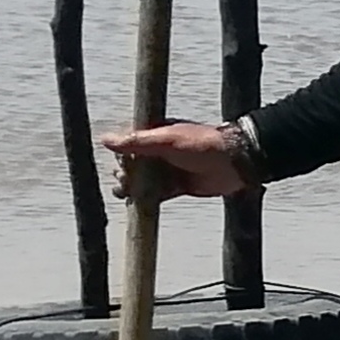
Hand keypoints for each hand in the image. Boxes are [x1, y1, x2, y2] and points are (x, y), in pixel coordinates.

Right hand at [102, 120, 251, 201]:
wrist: (235, 162)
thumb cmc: (203, 145)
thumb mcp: (166, 140)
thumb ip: (137, 142)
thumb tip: (105, 140)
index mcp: (157, 136)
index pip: (129, 146)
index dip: (122, 156)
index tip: (122, 164)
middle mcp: (161, 153)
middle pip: (133, 165)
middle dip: (126, 174)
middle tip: (126, 179)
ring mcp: (170, 170)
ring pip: (143, 182)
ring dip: (132, 188)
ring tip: (126, 192)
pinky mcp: (178, 186)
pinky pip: (157, 195)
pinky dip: (147, 199)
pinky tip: (137, 203)